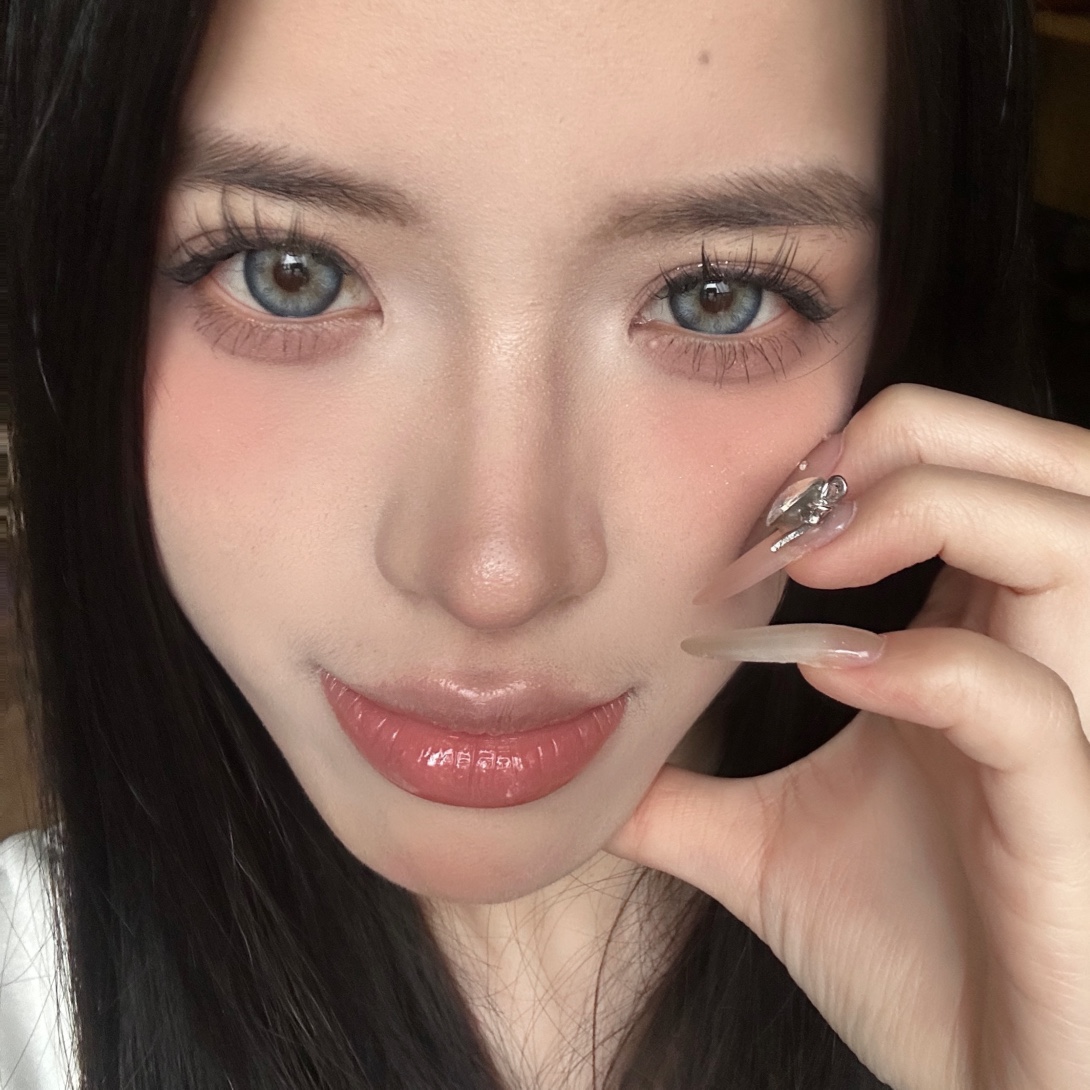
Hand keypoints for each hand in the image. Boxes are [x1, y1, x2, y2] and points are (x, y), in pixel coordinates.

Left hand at [607, 384, 1089, 1089]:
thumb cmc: (903, 958)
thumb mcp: (766, 848)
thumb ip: (680, 791)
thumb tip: (578, 765)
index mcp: (985, 651)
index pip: (980, 475)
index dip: (872, 450)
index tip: (758, 510)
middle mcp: (1047, 669)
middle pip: (1057, 465)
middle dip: (920, 437)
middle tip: (797, 501)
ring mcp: (1073, 737)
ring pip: (1073, 536)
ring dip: (931, 508)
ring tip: (811, 559)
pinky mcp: (1068, 828)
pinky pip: (1027, 707)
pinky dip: (927, 667)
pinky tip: (836, 674)